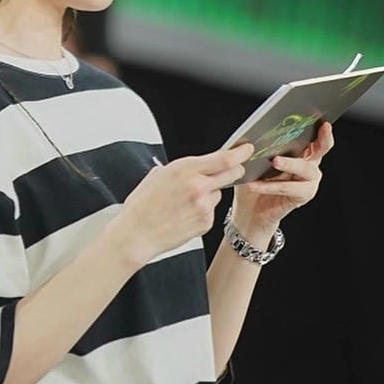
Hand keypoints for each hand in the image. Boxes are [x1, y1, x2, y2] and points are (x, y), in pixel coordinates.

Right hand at [113, 143, 254, 266]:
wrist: (136, 234)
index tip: (246, 149)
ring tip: (185, 203)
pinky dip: (202, 211)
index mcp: (184, 169)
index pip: (224, 158)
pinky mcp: (206, 222)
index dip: (240, 152)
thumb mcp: (157, 176)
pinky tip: (184, 215)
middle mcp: (198, 186)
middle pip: (232, 173)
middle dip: (235, 170)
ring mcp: (204, 206)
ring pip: (219, 193)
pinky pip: (211, 211)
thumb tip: (194, 167)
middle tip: (231, 170)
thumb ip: (180, 170)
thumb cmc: (142, 205)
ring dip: (210, 194)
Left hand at [231, 121, 333, 240]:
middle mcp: (309, 164)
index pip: (314, 137)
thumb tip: (247, 135)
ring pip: (305, 169)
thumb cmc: (253, 180)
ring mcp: (309, 180)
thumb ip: (256, 146)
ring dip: (289, 164)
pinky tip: (256, 185)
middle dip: (320, 141)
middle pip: (320, 150)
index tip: (324, 123)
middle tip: (313, 132)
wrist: (250, 210)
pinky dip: (272, 186)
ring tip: (274, 161)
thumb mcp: (252, 160)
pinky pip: (289, 188)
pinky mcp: (304, 195)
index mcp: (299, 151)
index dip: (322, 130)